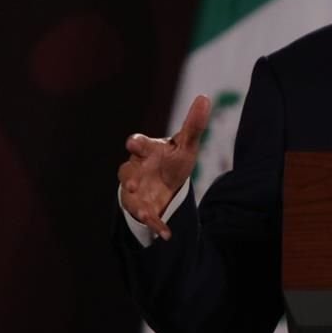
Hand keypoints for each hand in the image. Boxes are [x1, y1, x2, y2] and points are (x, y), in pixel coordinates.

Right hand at [118, 95, 210, 239]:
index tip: (134, 144)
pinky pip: (146, 217)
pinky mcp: (140, 206)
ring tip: (144, 212)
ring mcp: (135, 189)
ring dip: (136, 204)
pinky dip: (155, 226)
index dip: (136, 144)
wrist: (167, 182)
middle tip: (132, 184)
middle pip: (126, 172)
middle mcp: (136, 169)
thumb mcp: (186, 144)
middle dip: (128, 178)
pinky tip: (166, 234)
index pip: (138, 144)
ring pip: (129, 196)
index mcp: (147, 150)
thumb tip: (204, 97)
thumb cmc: (172, 159)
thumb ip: (194, 124)